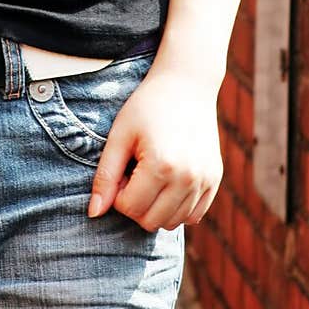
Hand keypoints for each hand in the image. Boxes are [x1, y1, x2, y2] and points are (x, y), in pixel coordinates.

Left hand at [87, 69, 223, 230]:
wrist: (186, 84)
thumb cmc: (146, 106)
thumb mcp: (120, 134)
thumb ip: (105, 175)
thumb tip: (94, 214)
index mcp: (162, 166)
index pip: (129, 208)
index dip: (117, 191)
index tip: (121, 166)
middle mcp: (188, 178)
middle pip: (150, 221)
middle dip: (135, 203)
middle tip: (134, 171)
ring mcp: (205, 181)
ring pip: (172, 223)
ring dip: (155, 207)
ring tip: (151, 174)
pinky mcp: (215, 180)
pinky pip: (193, 216)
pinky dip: (177, 208)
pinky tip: (168, 181)